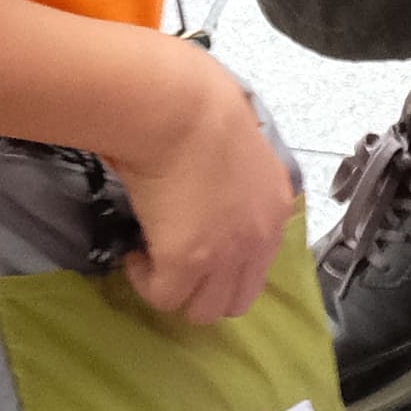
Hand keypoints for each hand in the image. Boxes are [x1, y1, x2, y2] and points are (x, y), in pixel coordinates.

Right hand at [113, 45, 301, 328]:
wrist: (176, 107)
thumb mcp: (237, 136)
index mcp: (274, 204)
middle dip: (206, 288)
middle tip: (176, 262)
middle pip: (237, 299)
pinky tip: (135, 255)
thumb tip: (211, 173)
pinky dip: (146, 281)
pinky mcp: (186, 264)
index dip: (226, 259)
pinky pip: (164, 297)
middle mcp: (258, 238)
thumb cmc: (200, 100)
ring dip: (177, 290)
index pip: (260, 260)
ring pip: (203, 310)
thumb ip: (235, 166)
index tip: (197, 240)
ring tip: (152, 259)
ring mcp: (224, 255)